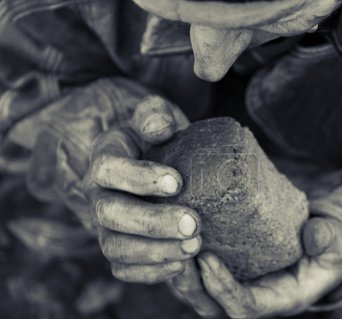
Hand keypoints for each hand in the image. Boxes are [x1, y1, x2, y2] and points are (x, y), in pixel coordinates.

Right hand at [83, 95, 201, 283]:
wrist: (159, 162)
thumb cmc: (159, 139)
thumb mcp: (156, 117)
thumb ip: (154, 115)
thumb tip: (159, 128)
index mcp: (105, 159)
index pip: (108, 169)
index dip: (139, 177)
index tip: (178, 182)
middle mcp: (98, 195)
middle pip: (110, 214)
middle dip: (153, 222)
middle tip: (194, 223)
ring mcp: (105, 226)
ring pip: (115, 247)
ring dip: (155, 251)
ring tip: (194, 247)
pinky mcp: (119, 247)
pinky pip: (123, 269)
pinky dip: (149, 273)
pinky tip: (181, 266)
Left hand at [171, 217, 341, 317]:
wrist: (313, 247)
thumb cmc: (324, 251)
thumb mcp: (334, 247)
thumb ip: (328, 242)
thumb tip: (315, 232)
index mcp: (274, 300)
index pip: (243, 308)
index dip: (223, 289)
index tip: (208, 259)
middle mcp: (249, 298)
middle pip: (209, 305)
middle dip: (191, 284)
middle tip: (180, 251)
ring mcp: (232, 286)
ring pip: (195, 292)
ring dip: (179, 271)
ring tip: (169, 242)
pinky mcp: (223, 270)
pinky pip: (194, 273)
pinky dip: (179, 259)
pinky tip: (171, 234)